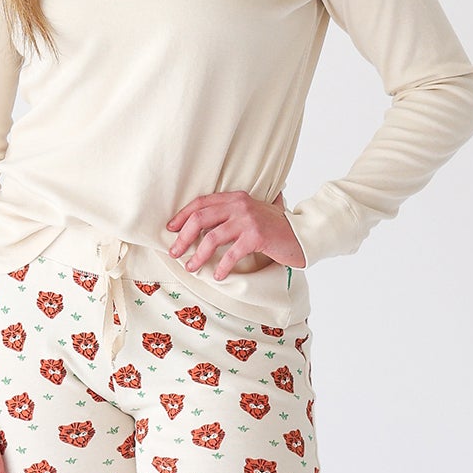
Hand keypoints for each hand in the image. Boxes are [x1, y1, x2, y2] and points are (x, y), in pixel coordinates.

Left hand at [165, 190, 306, 280]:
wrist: (302, 235)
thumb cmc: (276, 228)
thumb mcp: (253, 213)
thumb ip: (234, 212)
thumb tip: (206, 226)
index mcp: (235, 197)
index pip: (201, 203)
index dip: (182, 216)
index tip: (170, 230)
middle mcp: (240, 204)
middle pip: (200, 218)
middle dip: (183, 237)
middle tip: (175, 253)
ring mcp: (248, 220)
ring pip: (212, 237)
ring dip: (198, 255)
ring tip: (191, 267)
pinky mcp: (257, 236)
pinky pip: (231, 253)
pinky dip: (222, 266)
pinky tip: (217, 275)